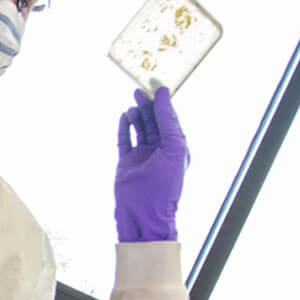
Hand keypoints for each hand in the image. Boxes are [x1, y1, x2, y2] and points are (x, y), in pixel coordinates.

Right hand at [115, 87, 188, 242]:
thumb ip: (168, 120)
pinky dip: (124, 128)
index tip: (155, 86)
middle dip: (147, 105)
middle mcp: (159, 151)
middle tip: (139, 90)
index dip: (162, 102)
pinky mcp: (126, 163)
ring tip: (133, 104)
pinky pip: (125, 140)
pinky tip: (124, 116)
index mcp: (175, 148)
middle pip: (153, 121)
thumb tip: (163, 95)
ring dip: (137, 115)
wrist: (144, 213)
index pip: (169, 119)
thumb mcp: (173, 147)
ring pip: (140, 129)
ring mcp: (142, 157)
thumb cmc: (164, 185)